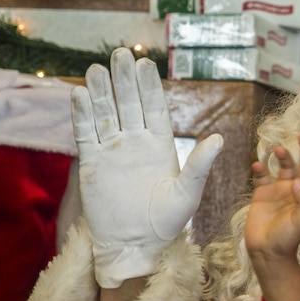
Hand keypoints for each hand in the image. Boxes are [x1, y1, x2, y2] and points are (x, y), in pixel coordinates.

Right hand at [72, 47, 223, 287]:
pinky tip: (80, 94)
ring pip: (105, 113)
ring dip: (101, 91)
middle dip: (125, 79)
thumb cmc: (166, 224)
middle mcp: (136, 142)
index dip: (149, 86)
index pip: (155, 107)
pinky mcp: (92, 164)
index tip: (146, 63)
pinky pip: (86, 134)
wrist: (135, 247)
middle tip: (120, 53)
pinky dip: (82, 115)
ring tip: (97, 67)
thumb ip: (199, 166)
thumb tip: (219, 139)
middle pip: (129, 103)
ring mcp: (113, 151)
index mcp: (161, 145)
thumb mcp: (187, 194)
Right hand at [244, 134, 299, 300]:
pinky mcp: (262, 193)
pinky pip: (262, 176)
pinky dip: (260, 168)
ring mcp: (279, 190)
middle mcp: (296, 189)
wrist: (266, 252)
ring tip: (278, 150)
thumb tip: (298, 181)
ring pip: (284, 166)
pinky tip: (258, 164)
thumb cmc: (287, 239)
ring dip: (283, 156)